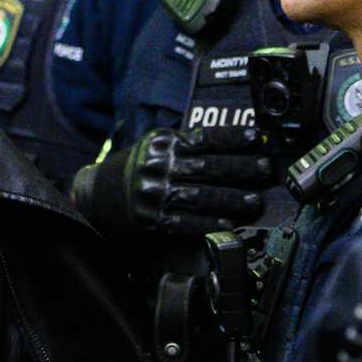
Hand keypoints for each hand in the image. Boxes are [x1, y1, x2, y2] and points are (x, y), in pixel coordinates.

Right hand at [71, 126, 274, 238]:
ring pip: (202, 195)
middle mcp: (158, 165)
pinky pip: (186, 222)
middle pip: (209, 166)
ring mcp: (154, 193)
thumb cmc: (134, 168)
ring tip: (255, 200)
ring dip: (233, 198)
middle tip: (266, 170)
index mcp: (162, 143)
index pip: (205, 138)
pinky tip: (229, 224)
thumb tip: (230, 147)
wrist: (95, 194)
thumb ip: (185, 145)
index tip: (257, 140)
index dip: (234, 138)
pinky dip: (210, 223)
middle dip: (242, 169)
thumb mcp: (154, 147)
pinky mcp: (151, 218)